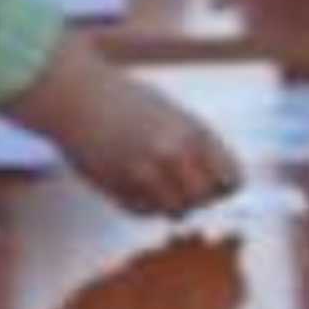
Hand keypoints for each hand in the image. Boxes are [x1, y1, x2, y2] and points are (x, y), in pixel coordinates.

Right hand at [15, 39, 240, 216]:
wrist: (76, 96)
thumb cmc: (126, 102)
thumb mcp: (172, 115)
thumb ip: (197, 147)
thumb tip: (221, 187)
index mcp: (193, 131)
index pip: (232, 180)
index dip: (222, 185)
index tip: (208, 179)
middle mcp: (172, 153)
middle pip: (205, 200)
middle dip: (195, 197)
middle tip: (177, 182)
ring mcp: (144, 172)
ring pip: (176, 212)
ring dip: (169, 203)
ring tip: (153, 180)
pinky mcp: (117, 187)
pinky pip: (145, 211)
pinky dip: (142, 203)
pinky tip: (129, 179)